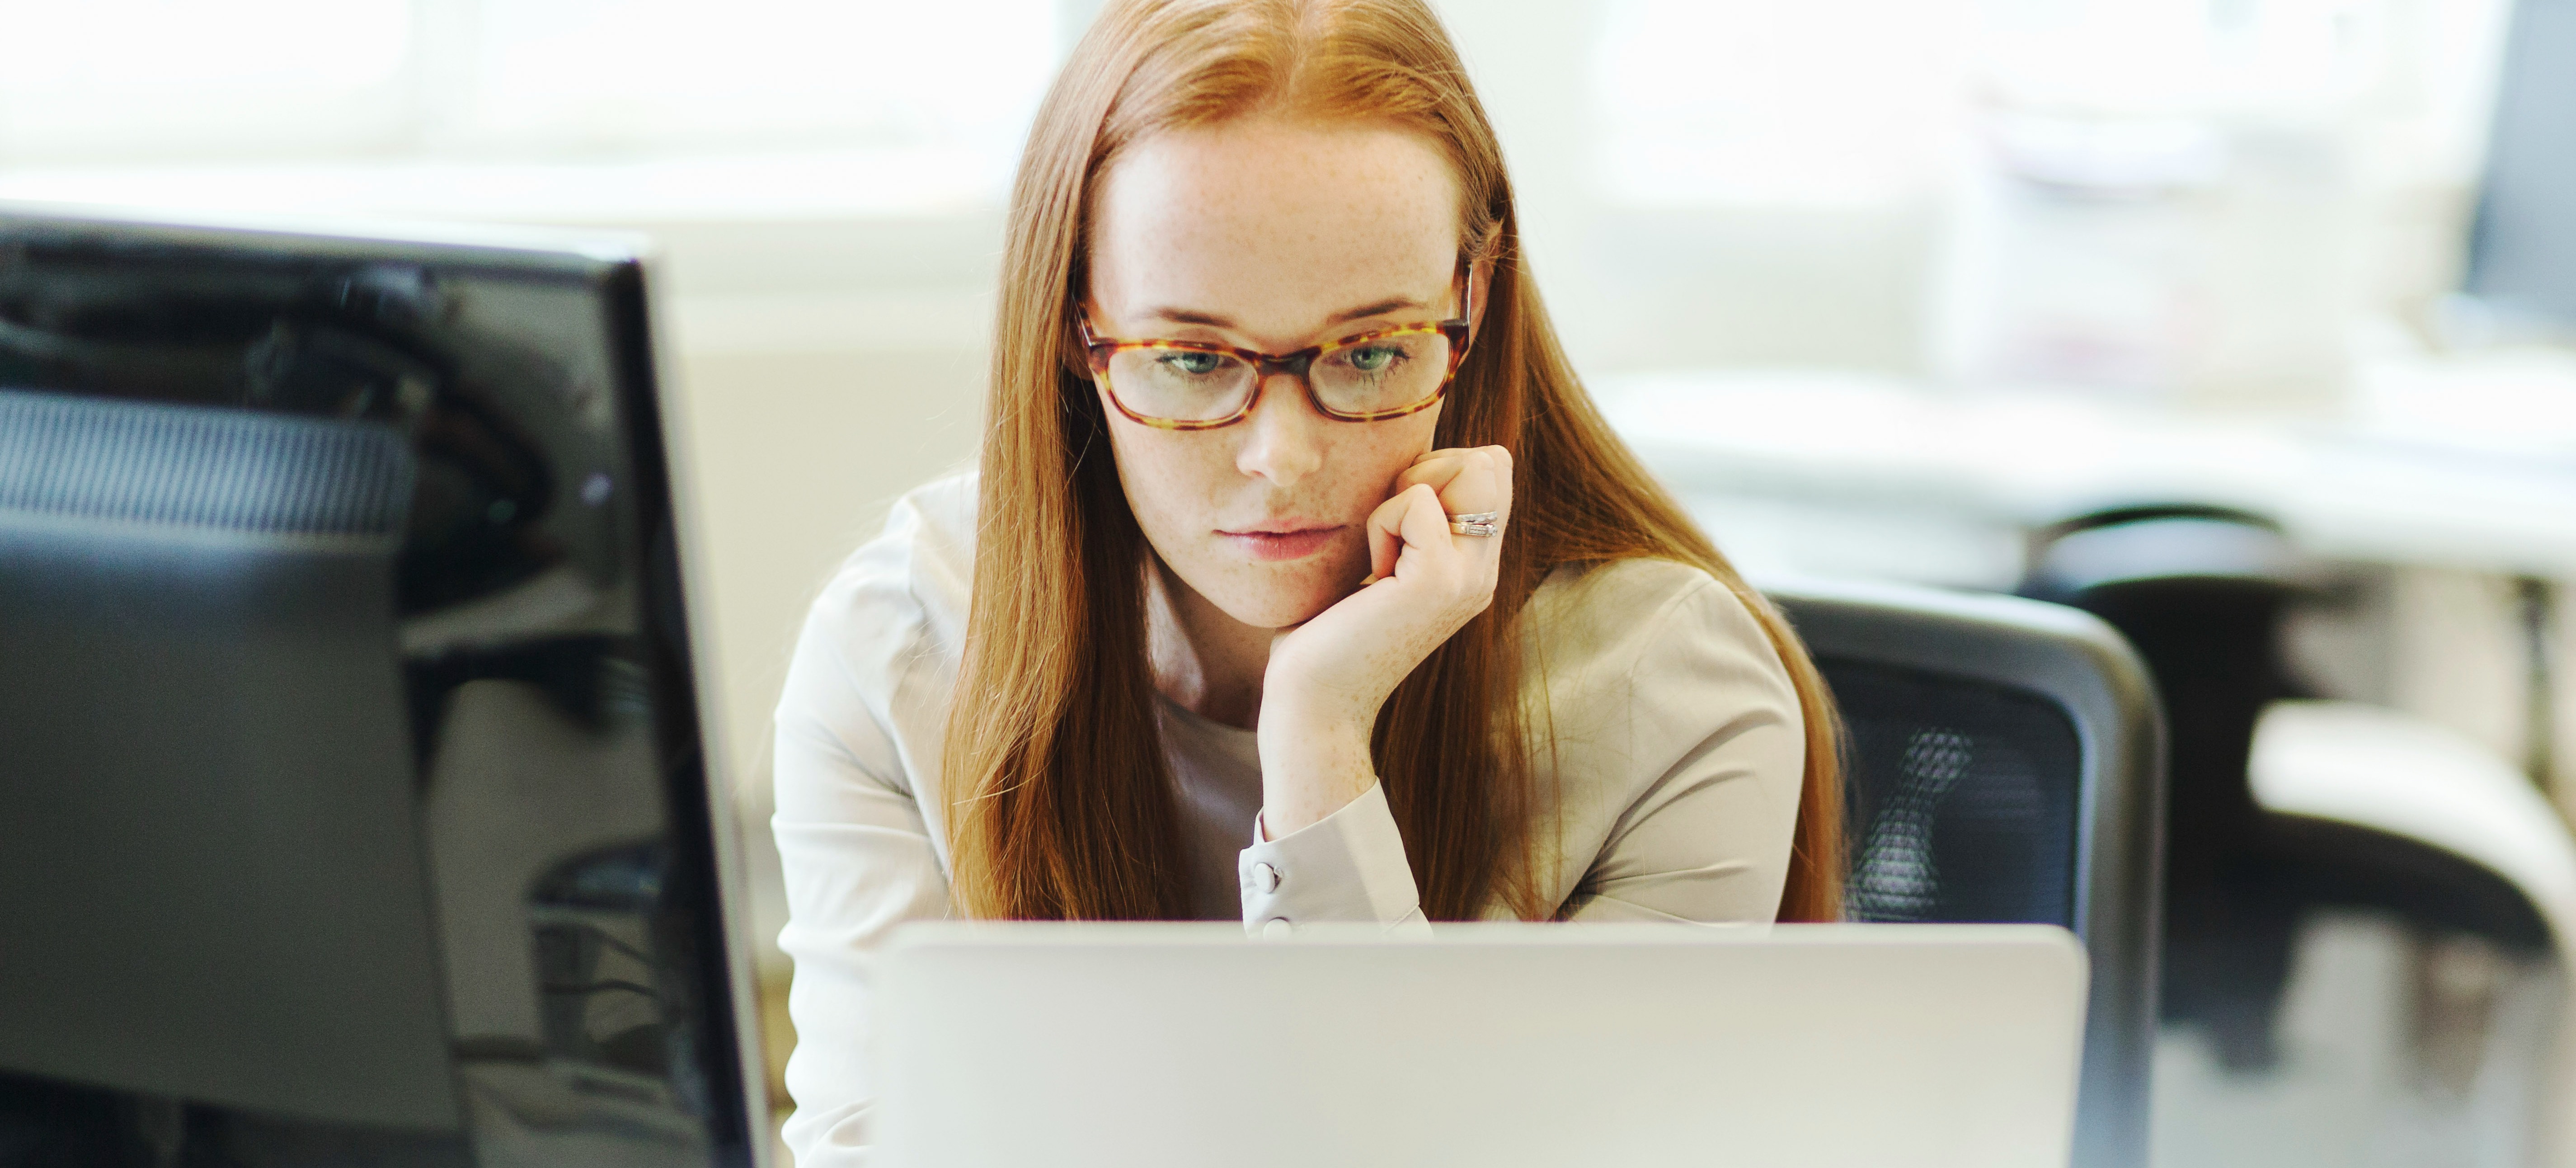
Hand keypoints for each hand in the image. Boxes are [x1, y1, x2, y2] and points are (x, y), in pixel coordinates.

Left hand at [1256, 445, 1513, 834]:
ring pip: (1466, 468)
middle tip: (1389, 532)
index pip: (1493, 469)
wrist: (1315, 702)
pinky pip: (1415, 500)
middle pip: (1491, 461)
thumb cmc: (1328, 632)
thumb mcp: (1382, 563)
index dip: (1439, 470)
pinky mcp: (1440, 580)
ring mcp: (1470, 577)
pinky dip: (1380, 524)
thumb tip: (1407, 463)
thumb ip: (1408, 521)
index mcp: (1474, 566)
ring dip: (1402, 497)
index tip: (1396, 524)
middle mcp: (1484, 572)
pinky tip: (1370, 578)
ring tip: (1380, 559)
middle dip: (1429, 471)